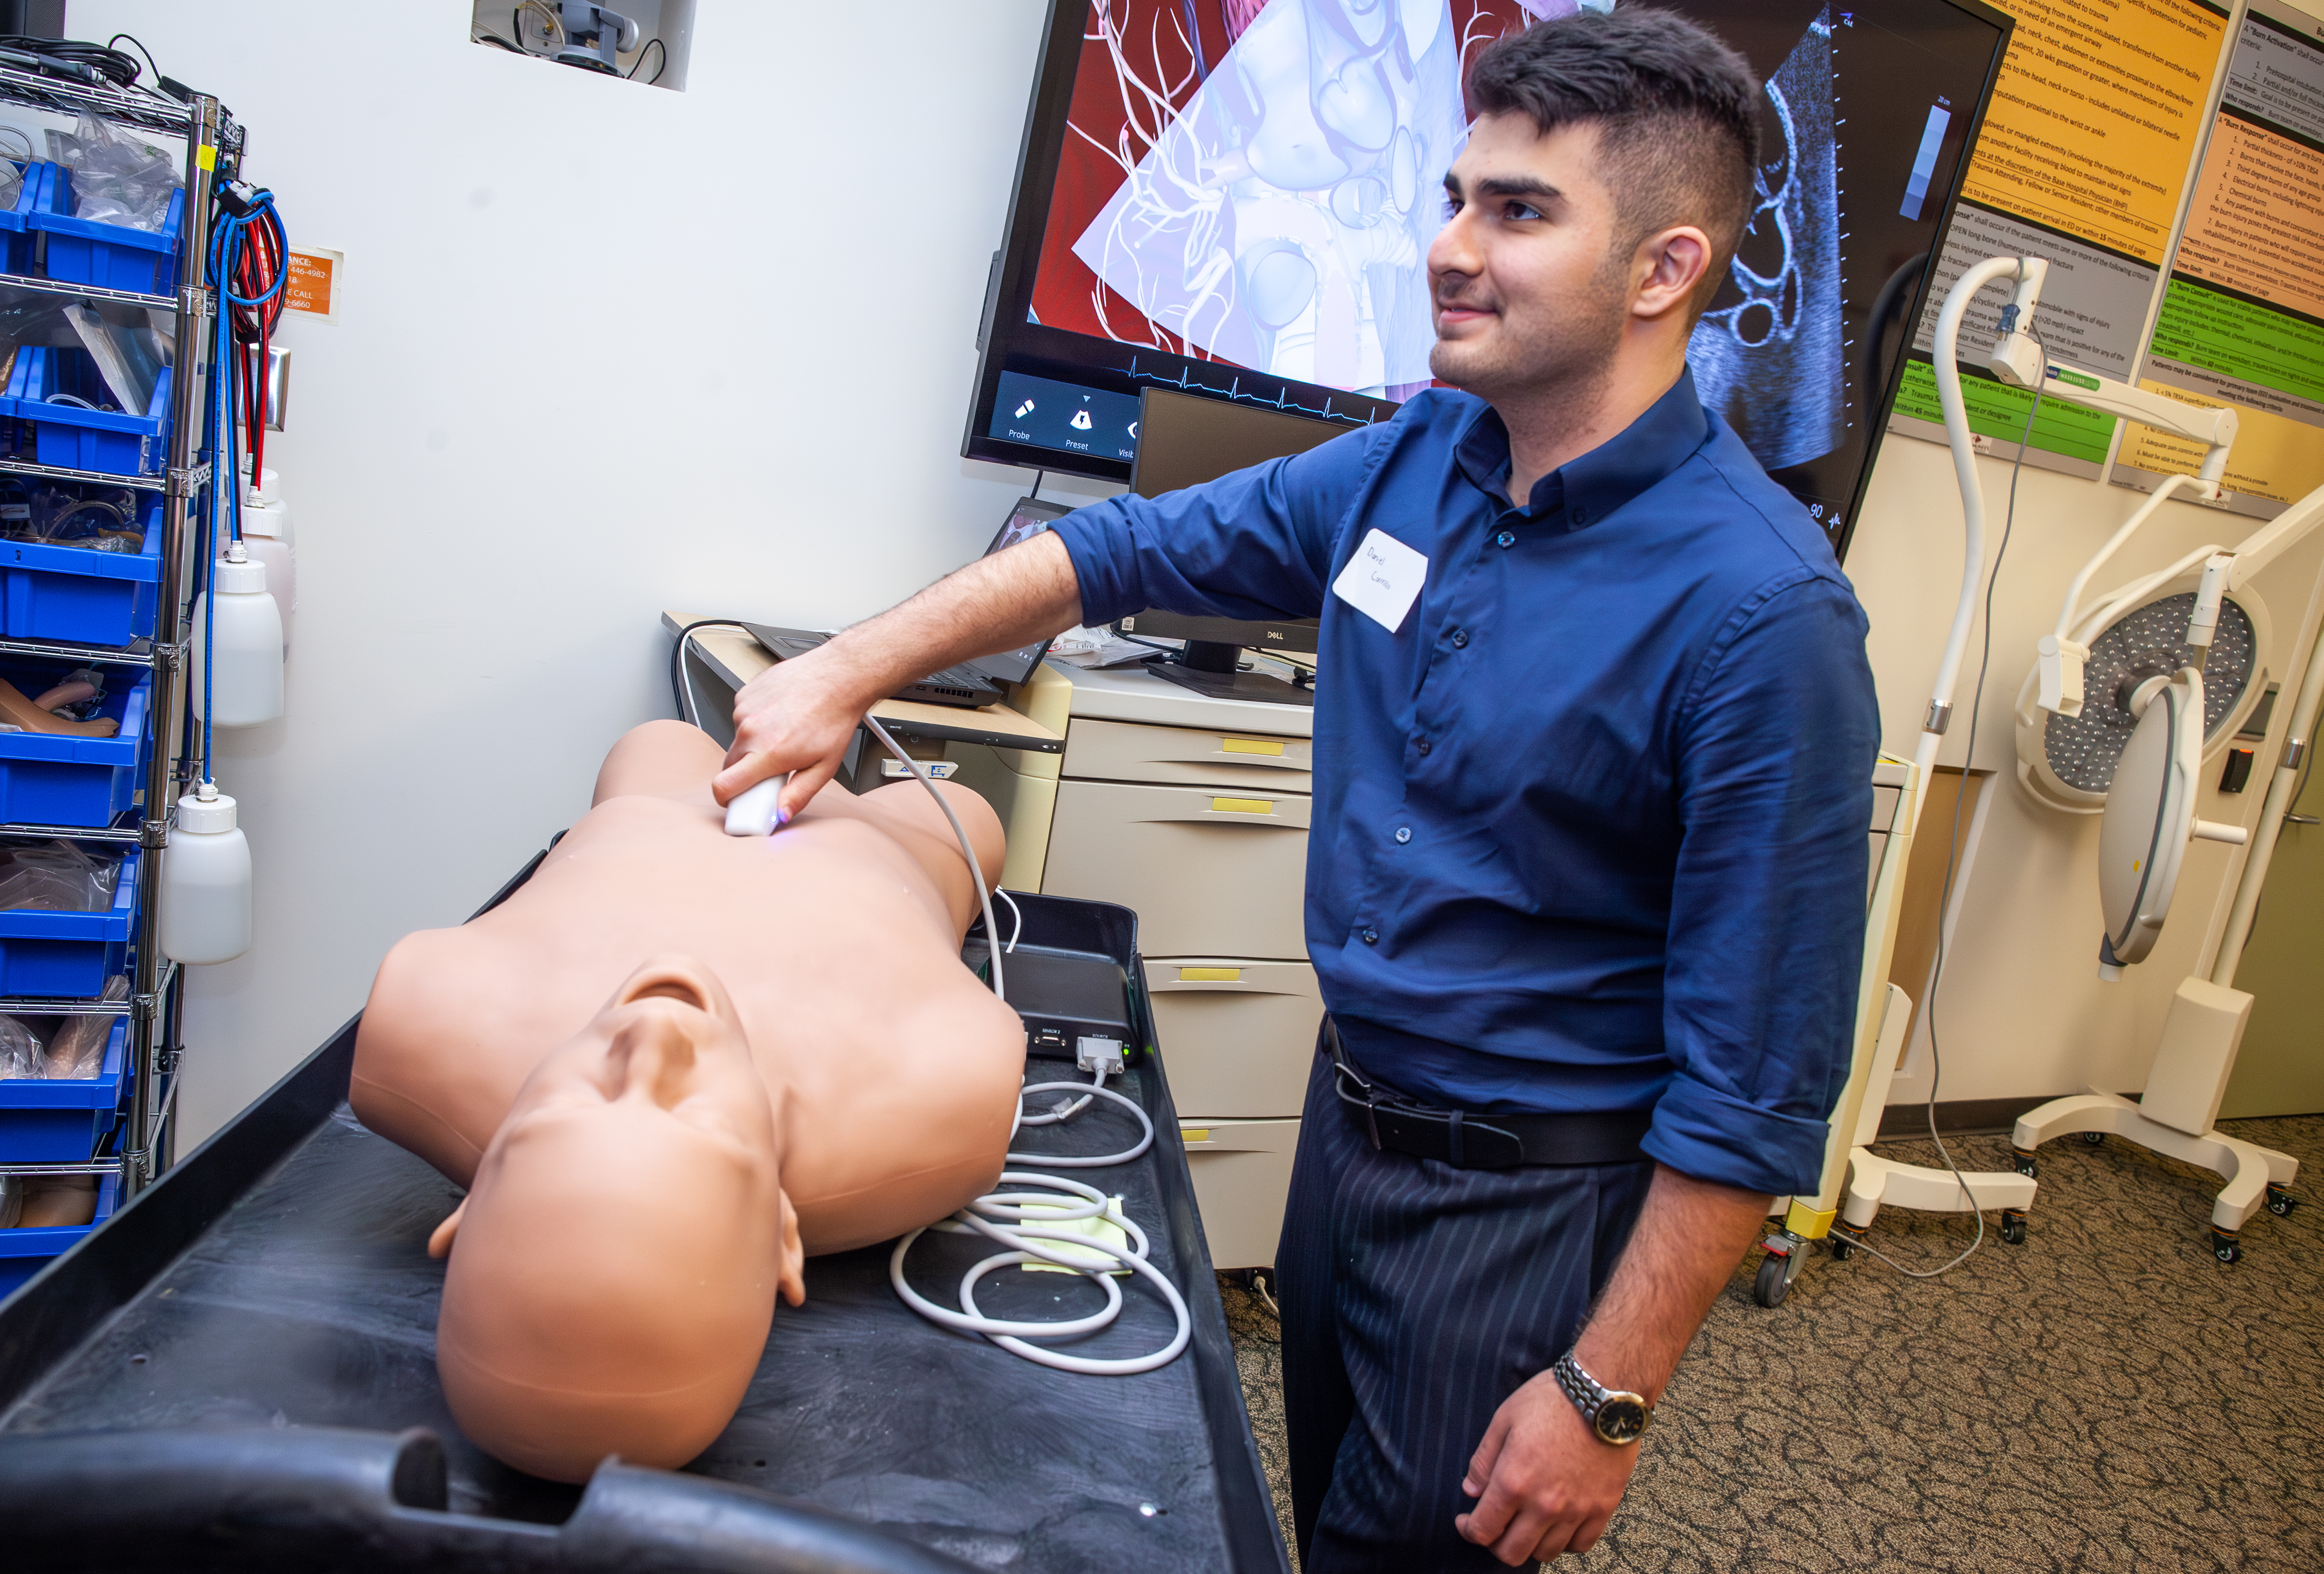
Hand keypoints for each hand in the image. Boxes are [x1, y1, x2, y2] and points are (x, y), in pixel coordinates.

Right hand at [713, 646, 877, 818]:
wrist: (838, 676)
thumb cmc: (834, 717)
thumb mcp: (825, 766)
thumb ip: (799, 795)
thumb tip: (781, 815)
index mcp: (769, 752)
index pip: (724, 786)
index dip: (728, 799)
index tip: (739, 801)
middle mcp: (751, 730)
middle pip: (729, 766)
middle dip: (746, 773)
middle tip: (774, 767)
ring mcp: (744, 709)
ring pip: (737, 741)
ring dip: (754, 745)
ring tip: (784, 735)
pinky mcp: (744, 694)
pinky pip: (742, 718)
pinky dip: (756, 722)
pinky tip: (779, 716)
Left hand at [1455, 1370, 1640, 1563]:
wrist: (1603, 1393)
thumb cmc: (1550, 1399)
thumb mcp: (1504, 1419)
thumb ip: (1483, 1461)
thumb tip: (1471, 1492)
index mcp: (1514, 1481)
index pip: (1484, 1530)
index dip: (1469, 1530)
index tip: (1467, 1522)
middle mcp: (1545, 1504)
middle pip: (1512, 1552)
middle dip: (1496, 1544)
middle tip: (1495, 1526)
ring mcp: (1577, 1510)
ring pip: (1546, 1553)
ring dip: (1530, 1543)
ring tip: (1526, 1523)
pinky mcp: (1603, 1508)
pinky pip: (1581, 1545)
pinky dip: (1565, 1542)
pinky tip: (1557, 1524)